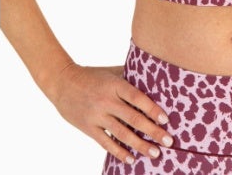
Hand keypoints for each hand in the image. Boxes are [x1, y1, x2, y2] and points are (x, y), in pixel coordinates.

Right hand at [50, 63, 173, 164]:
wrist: (63, 82)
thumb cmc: (92, 75)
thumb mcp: (111, 72)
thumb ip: (130, 77)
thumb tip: (153, 82)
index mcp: (115, 85)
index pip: (137, 98)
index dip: (152, 109)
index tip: (165, 119)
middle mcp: (107, 101)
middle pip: (133, 118)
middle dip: (153, 131)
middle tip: (169, 141)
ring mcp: (97, 115)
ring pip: (122, 134)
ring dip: (140, 145)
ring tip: (155, 153)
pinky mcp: (88, 127)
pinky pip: (106, 143)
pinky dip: (119, 152)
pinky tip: (131, 159)